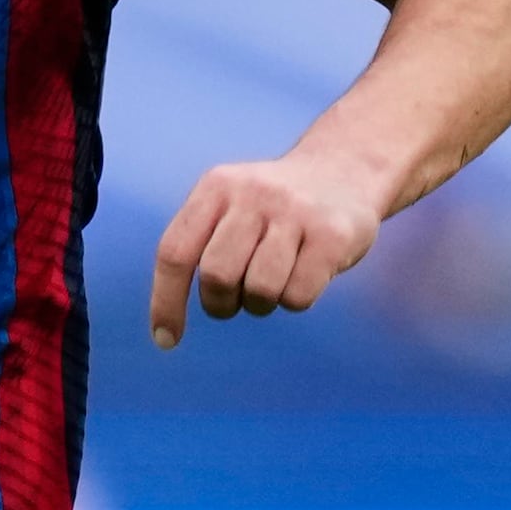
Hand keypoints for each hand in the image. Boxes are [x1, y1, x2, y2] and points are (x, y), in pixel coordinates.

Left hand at [147, 151, 385, 347]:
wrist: (344, 169)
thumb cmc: (272, 210)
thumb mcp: (228, 207)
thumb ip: (197, 246)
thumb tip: (166, 325)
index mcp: (216, 186)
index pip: (175, 252)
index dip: (166, 302)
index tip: (166, 340)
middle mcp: (253, 192)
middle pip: (216, 275)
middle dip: (222, 303)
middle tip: (237, 298)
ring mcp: (295, 211)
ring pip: (260, 290)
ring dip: (261, 304)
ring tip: (273, 284)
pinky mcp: (332, 234)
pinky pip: (298, 296)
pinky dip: (296, 301)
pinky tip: (306, 274)